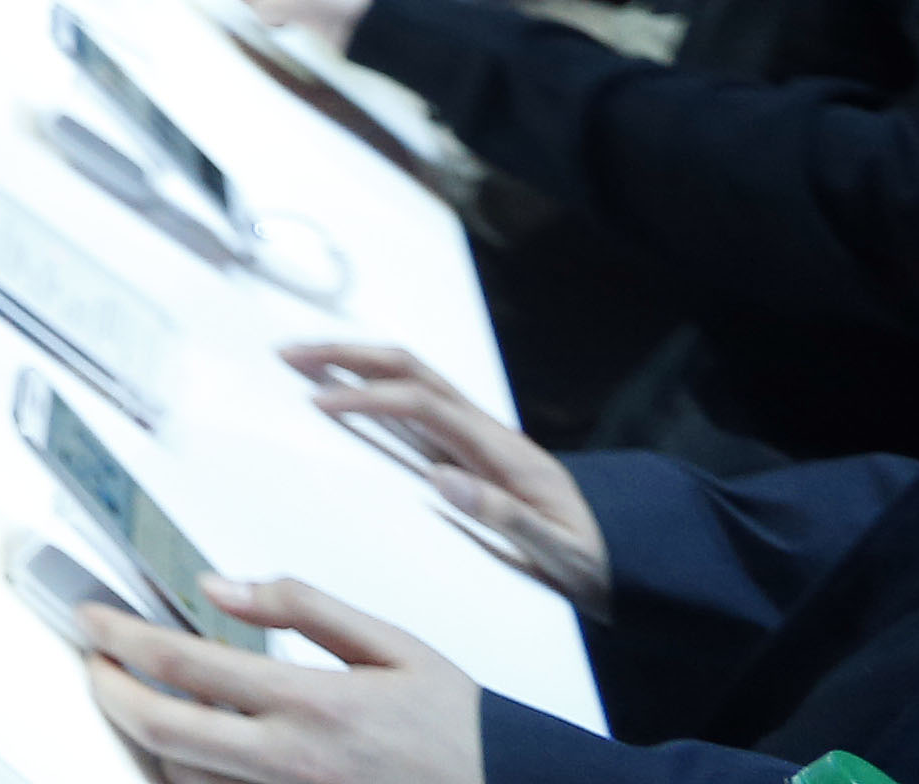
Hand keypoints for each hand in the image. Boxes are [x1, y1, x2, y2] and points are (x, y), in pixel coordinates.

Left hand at [73, 580, 484, 783]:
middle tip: (94, 661)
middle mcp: (291, 761)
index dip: (119, 637)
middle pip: (161, 728)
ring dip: (149, 739)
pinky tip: (194, 751)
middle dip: (109, 690)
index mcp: (312, 702)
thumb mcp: (391, 644)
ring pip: (181, 777)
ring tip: (139, 699)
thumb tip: (217, 586)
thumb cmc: (459, 726)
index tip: (89, 618)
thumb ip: (300, 606)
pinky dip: (192, 778)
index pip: (182, 665)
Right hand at [285, 342, 610, 611]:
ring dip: (356, 360)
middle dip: (349, 355)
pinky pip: (417, 401)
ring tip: (302, 359)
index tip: (318, 403)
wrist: (628, 559)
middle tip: (290, 355)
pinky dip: (374, 383)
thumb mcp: (559, 556)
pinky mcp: (471, 448)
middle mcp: (489, 431)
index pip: (424, 405)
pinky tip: (344, 389)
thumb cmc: (592, 563)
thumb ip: (506, 518)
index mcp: (503, 452)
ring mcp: (480, 435)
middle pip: (414, 370)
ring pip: (413, 377)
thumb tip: (442, 479)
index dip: (369, 398)